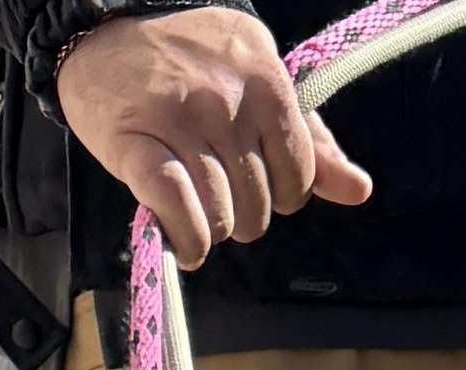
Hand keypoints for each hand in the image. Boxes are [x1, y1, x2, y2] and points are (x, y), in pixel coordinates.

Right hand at [55, 7, 371, 264]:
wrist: (106, 30)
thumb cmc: (188, 61)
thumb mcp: (257, 81)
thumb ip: (309, 139)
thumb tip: (359, 191)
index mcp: (266, 80)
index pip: (299, 175)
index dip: (280, 193)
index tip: (255, 179)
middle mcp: (228, 100)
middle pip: (259, 206)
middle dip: (242, 214)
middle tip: (217, 189)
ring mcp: (182, 123)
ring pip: (222, 217)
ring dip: (211, 229)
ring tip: (195, 205)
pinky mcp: (138, 148)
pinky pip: (181, 214)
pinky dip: (187, 241)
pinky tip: (185, 243)